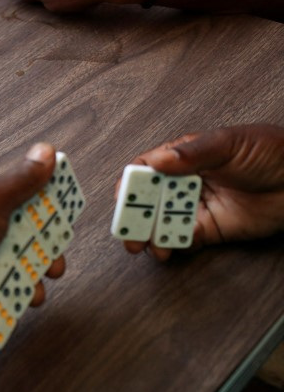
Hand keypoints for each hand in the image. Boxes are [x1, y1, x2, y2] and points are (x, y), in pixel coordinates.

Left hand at [0, 142, 64, 310]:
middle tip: (55, 266)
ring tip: (37, 290)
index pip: (22, 195)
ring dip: (31, 277)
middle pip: (21, 234)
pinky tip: (18, 301)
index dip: (46, 208)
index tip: (64, 223)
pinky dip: (11, 293)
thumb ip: (21, 180)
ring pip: (12, 263)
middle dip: (43, 251)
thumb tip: (45, 149)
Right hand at [120, 124, 283, 260]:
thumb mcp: (230, 143)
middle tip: (128, 228)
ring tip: (146, 245)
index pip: (147, 168)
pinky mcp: (209, 229)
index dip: (132, 182)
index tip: (123, 196)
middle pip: (149, 199)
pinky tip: (167, 248)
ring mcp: (195, 206)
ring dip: (149, 233)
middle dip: (134, 214)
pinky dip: (171, 244)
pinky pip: (183, 237)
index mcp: (184, 157)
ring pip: (161, 221)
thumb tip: (158, 159)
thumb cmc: (273, 151)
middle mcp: (184, 182)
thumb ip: (193, 152)